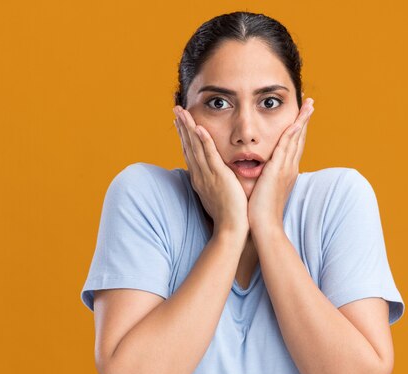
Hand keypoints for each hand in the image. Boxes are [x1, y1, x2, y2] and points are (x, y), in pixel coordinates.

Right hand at [173, 106, 248, 237]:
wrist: (231, 229)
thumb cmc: (228, 215)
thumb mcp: (218, 195)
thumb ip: (215, 183)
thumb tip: (216, 177)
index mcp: (200, 178)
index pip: (190, 153)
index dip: (184, 136)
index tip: (180, 122)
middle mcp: (200, 175)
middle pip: (188, 146)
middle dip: (182, 127)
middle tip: (176, 109)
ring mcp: (207, 175)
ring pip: (195, 147)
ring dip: (188, 128)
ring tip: (182, 111)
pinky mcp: (218, 176)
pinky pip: (209, 155)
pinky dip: (204, 141)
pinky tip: (199, 128)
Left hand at [248, 98, 313, 231]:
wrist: (264, 226)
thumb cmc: (261, 212)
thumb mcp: (265, 190)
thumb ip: (264, 179)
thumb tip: (260, 173)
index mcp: (286, 172)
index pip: (294, 146)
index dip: (298, 130)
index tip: (301, 117)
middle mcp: (289, 168)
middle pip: (299, 139)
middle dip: (304, 120)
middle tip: (310, 103)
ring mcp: (285, 169)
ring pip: (296, 139)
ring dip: (302, 120)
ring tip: (308, 105)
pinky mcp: (278, 171)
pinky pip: (286, 147)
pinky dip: (292, 133)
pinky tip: (295, 122)